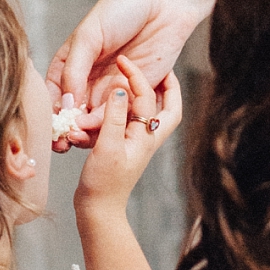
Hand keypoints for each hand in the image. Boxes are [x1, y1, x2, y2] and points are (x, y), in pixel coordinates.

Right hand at [48, 0, 198, 149]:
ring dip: (85, 131)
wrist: (165, 1)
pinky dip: (106, 124)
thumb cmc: (123, 7)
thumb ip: (74, 70)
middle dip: (66, 128)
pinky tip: (96, 126)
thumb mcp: (89, 34)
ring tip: (77, 136)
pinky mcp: (135, 93)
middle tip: (61, 139)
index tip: (47, 124)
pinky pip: (119, 115)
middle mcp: (89, 79)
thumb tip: (66, 104)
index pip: (54, 92)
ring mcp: (111, 88)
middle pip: (73, 113)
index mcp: (71, 62)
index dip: (49, 110)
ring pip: (94, 119)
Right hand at [73, 59, 182, 219]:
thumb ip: (113, 117)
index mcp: (146, 136)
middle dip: (170, 88)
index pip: (147, 97)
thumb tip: (119, 90)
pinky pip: (133, 121)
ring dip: (151, 95)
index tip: (122, 60)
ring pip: (153, 114)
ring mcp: (137, 143)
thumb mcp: (108, 147)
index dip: (136, 76)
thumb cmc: (104, 183)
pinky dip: (131, 108)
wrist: (99, 209)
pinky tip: (119, 100)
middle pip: (169, 108)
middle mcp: (147, 138)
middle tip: (164, 69)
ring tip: (144, 78)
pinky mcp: (125, 147)